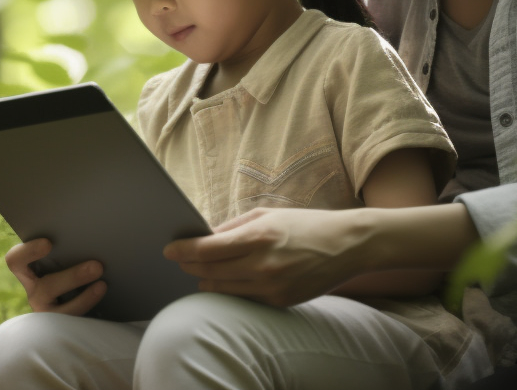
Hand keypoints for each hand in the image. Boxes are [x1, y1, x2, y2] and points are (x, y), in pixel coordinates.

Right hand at [4, 238, 107, 315]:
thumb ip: (65, 251)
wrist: (71, 302)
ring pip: (62, 311)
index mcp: (28, 271)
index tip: (48, 243)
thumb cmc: (65, 269)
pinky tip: (102, 298)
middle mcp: (35, 292)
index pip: (16, 261)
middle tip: (97, 266)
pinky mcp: (62, 327)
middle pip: (47, 287)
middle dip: (73, 277)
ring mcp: (47, 312)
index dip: (28, 252)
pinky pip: (74, 323)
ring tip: (102, 285)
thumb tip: (91, 238)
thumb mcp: (60, 260)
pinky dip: (90, 309)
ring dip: (85, 298)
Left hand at [162, 207, 367, 306]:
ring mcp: (272, 286)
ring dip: (205, 280)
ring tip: (197, 272)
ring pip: (223, 288)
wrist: (348, 246)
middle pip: (210, 271)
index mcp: (259, 237)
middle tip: (179, 260)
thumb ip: (233, 227)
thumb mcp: (268, 215)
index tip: (169, 250)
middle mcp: (263, 264)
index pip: (208, 250)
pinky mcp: (280, 301)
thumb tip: (204, 236)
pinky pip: (244, 298)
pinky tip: (223, 281)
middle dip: (189, 265)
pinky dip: (230, 289)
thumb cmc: (305, 224)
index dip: (183, 251)